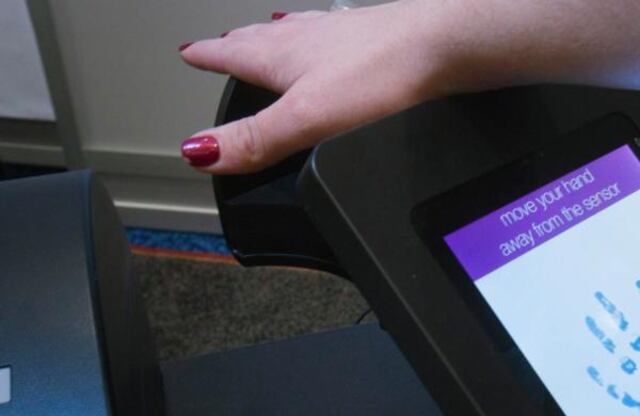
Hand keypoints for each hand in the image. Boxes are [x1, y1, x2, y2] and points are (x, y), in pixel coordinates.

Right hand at [178, 3, 451, 173]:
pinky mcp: (383, 41)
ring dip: (280, 39)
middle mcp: (313, 39)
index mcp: (285, 57)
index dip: (209, 59)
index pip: (233, 55)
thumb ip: (257, 139)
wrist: (445, 44)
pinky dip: (327, 43)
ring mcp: (349, 37)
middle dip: (239, 43)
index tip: (190, 55)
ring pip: (302, 35)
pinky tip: (343, 49)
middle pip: (263, 40)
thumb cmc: (383, 70)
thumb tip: (201, 152)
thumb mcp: (308, 117)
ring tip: (271, 38)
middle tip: (222, 42)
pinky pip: (340, 38)